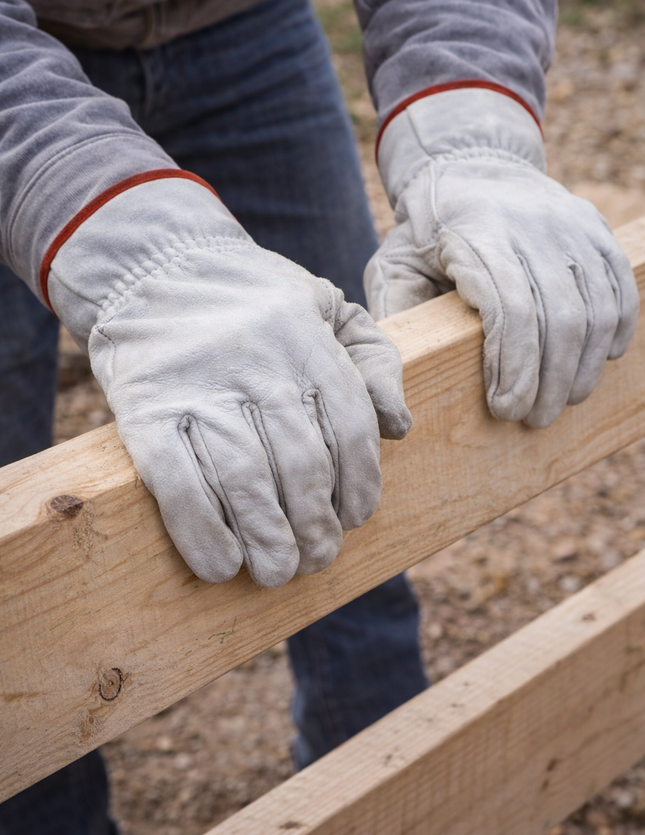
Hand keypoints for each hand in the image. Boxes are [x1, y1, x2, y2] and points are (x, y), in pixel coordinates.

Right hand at [47, 176, 410, 586]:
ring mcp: (198, 387)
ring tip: (277, 570)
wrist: (153, 265)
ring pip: (244, 480)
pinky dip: (203, 532)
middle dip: (315, 526)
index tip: (352, 519)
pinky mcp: (145, 410)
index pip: (350, 426)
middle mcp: (257, 362)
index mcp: (306, 338)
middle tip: (314, 559)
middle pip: (301, 463)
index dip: (359, 484)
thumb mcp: (326, 304)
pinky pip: (178, 483)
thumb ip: (372, 357)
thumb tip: (398, 428)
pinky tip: (221, 563)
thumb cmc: (252, 298)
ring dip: (268, 540)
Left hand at [365, 89, 638, 426]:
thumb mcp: (395, 264)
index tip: (504, 409)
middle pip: (560, 317)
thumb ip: (397, 313)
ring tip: (564, 400)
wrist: (469, 164)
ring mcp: (570, 224)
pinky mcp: (595, 228)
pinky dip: (616, 330)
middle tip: (535, 419)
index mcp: (478, 234)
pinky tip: (597, 360)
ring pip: (596, 308)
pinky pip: (620, 288)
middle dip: (551, 380)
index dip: (513, 367)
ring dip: (583, 366)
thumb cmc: (426, 231)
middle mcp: (531, 225)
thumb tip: (397, 375)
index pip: (510, 310)